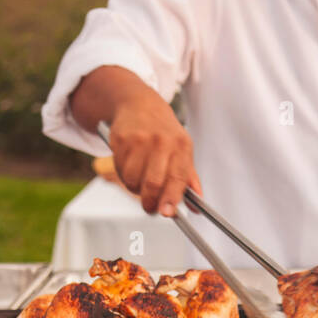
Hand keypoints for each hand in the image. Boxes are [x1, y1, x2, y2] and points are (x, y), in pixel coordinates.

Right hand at [108, 88, 202, 216]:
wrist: (138, 103)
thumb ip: (188, 179)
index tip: (167, 213)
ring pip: (134, 180)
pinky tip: (130, 164)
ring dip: (135, 188)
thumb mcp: (182, 149)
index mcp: (181, 146)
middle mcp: (162, 142)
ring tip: (140, 179)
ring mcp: (140, 140)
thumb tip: (197, 206)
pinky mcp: (121, 139)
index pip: (178, 177)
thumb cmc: (163, 131)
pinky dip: (124, 175)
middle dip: (150, 202)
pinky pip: (120, 170)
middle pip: (153, 183)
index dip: (171, 198)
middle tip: (150, 208)